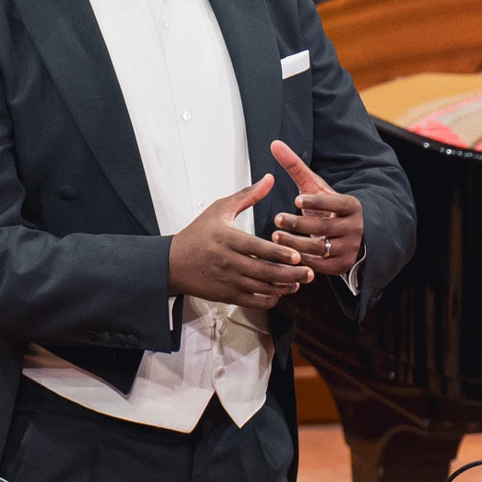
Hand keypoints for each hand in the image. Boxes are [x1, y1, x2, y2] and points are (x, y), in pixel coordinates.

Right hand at [166, 177, 309, 309]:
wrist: (173, 263)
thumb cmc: (197, 234)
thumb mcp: (218, 209)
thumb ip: (246, 195)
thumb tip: (269, 180)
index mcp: (227, 239)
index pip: (256, 248)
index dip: (278, 253)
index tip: (296, 255)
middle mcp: (228, 262)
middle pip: (264, 272)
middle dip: (290, 274)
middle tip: (309, 272)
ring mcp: (228, 281)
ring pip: (262, 288)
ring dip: (283, 287)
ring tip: (299, 281)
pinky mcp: (227, 295)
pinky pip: (254, 302)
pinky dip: (270, 299)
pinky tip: (280, 292)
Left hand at [264, 141, 362, 279]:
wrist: (352, 236)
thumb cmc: (328, 208)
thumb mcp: (315, 187)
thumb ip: (295, 167)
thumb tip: (274, 143)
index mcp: (352, 206)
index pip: (336, 203)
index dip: (317, 202)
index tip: (296, 200)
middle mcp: (355, 228)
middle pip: (324, 226)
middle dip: (298, 223)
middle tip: (277, 219)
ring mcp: (349, 248)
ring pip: (320, 247)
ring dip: (295, 243)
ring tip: (276, 236)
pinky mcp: (341, 265)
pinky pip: (319, 265)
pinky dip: (301, 259)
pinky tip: (284, 253)